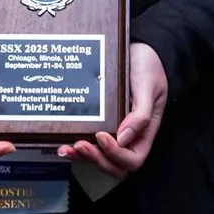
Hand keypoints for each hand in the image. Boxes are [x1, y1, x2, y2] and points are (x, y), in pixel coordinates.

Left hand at [66, 42, 167, 177]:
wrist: (140, 49)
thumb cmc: (149, 67)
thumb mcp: (149, 87)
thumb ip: (141, 114)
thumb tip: (123, 138)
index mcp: (144, 132)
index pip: (132, 159)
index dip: (116, 154)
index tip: (102, 136)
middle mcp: (129, 136)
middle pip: (114, 165)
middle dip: (96, 159)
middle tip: (80, 144)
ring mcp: (114, 131)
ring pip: (99, 157)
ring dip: (82, 156)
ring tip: (67, 148)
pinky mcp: (100, 122)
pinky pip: (89, 141)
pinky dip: (76, 146)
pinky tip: (63, 141)